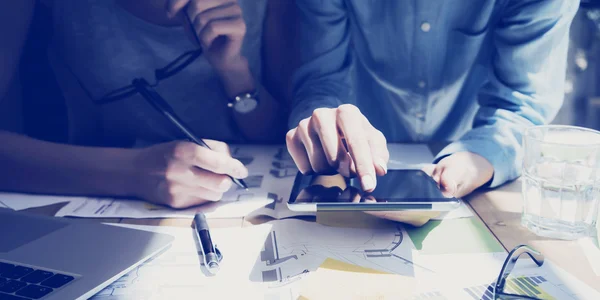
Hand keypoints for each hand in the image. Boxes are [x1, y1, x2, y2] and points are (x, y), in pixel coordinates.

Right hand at [131, 140, 247, 208]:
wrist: (135, 172)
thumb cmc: (165, 154)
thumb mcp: (185, 142)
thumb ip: (211, 149)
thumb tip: (231, 162)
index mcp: (183, 151)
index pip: (217, 162)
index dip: (234, 167)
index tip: (242, 171)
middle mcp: (180, 172)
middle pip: (220, 183)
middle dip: (227, 180)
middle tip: (226, 176)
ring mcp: (178, 190)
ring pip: (214, 195)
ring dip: (216, 189)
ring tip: (206, 181)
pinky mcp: (176, 204)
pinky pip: (202, 202)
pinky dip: (204, 195)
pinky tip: (194, 188)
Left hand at [166, 0, 246, 71]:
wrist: (220, 57)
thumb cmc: (203, 34)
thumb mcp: (186, 15)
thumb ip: (179, 4)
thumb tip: (171, 8)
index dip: (176, 2)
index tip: (170, 13)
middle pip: (197, 3)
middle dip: (191, 21)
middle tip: (197, 31)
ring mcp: (236, 10)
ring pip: (204, 17)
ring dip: (198, 32)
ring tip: (204, 37)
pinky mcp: (240, 25)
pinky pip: (213, 28)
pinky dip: (206, 38)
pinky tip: (210, 42)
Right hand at [286, 104, 388, 191]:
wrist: (333, 129)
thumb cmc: (356, 136)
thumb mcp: (373, 142)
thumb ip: (379, 155)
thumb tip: (379, 169)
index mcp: (346, 112)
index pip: (356, 141)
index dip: (364, 166)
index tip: (369, 185)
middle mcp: (322, 115)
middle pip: (334, 156)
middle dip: (346, 170)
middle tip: (350, 170)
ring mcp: (304, 125)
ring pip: (318, 164)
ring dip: (331, 171)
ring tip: (335, 162)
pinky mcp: (291, 137)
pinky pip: (304, 167)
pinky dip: (315, 170)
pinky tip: (320, 159)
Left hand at [365, 152, 493, 225]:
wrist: (457, 171)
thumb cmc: (461, 173)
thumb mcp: (459, 172)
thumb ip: (453, 179)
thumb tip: (447, 187)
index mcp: (431, 210)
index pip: (406, 212)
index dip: (388, 210)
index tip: (371, 204)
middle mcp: (418, 212)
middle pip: (391, 213)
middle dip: (372, 207)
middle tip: (353, 199)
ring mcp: (410, 208)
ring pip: (386, 209)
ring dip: (368, 203)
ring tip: (350, 195)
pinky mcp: (403, 200)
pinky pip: (385, 200)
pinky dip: (373, 196)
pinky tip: (358, 188)